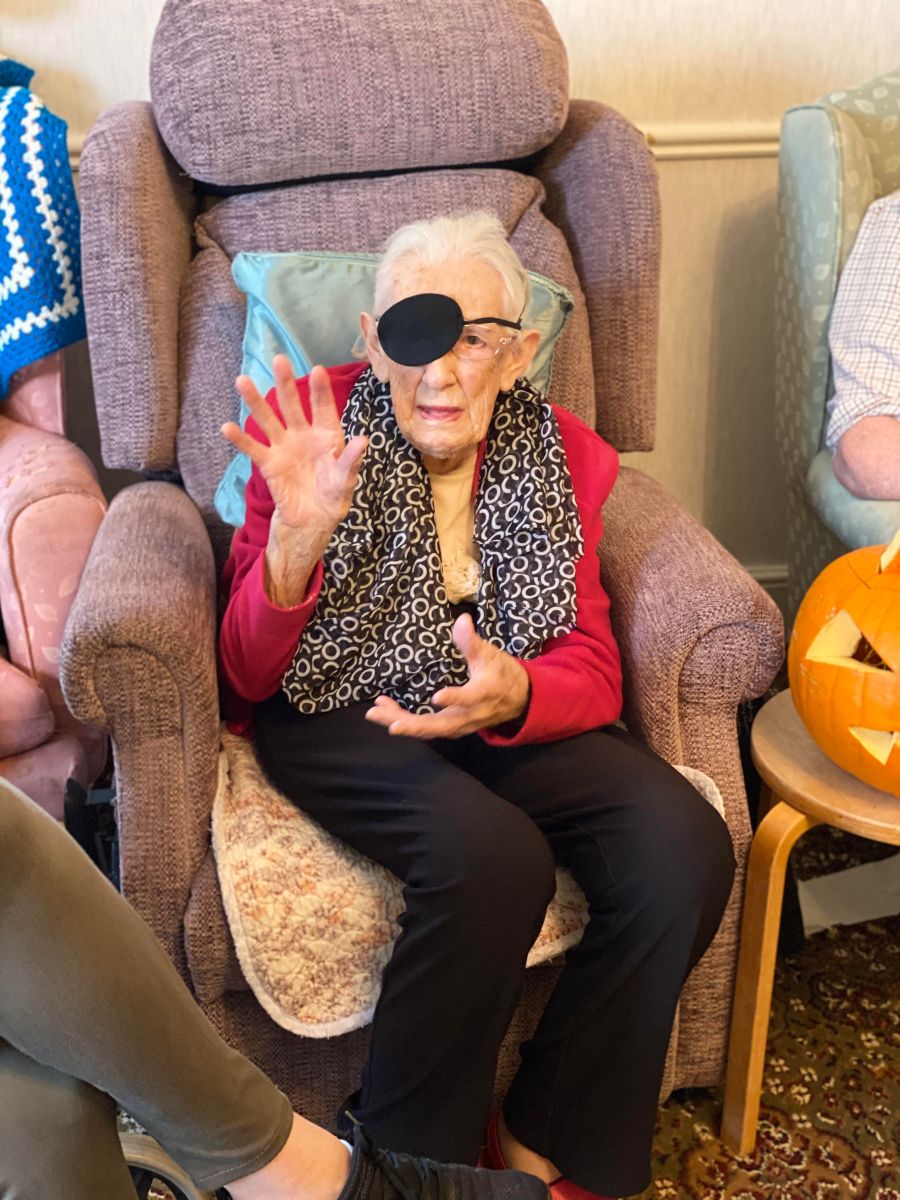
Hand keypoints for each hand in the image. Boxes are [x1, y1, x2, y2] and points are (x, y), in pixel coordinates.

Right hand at [221, 356, 367, 539]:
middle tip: (279, 360)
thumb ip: (351, 460)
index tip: (317, 370)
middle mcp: (303, 435)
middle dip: (286, 383)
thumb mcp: (346, 479)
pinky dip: (240, 439)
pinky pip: (253, 449)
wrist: (313, 519)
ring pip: (268, 420)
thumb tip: (364, 440)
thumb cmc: (333, 495)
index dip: (320, 391)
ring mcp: (284, 447)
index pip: (323, 408)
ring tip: (242, 381)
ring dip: (256, 401)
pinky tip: (227, 428)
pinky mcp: (269, 463)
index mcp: (326, 435)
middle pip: (292, 406)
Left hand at [365, 614, 530, 738]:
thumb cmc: (502, 674)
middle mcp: (471, 715)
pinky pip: (427, 728)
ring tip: (375, 713)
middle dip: (415, 725)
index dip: (455, 698)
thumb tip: (461, 619)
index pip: (469, 698)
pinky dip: (406, 722)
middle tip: (390, 723)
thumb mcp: (491, 655)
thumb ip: (472, 642)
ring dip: (403, 722)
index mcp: (484, 694)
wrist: (519, 700)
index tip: (437, 697)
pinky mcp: (451, 727)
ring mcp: (460, 724)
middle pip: (442, 724)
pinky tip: (385, 713)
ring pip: (430, 729)